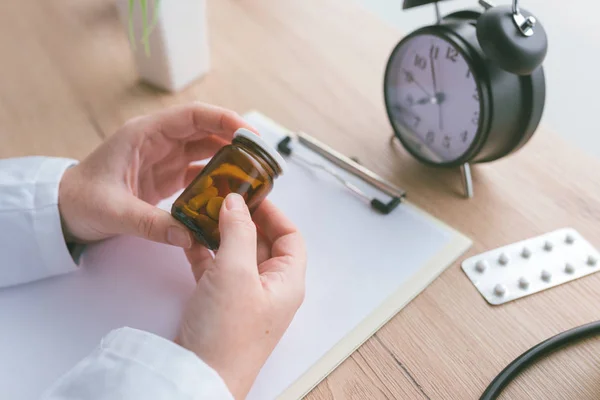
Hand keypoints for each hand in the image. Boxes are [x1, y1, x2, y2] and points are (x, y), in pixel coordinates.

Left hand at [58, 103, 253, 247]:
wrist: (63, 210)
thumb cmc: (80, 200)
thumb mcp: (114, 212)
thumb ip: (151, 223)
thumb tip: (190, 236)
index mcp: (145, 134)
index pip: (192, 116)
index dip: (223, 120)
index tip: (249, 133)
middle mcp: (159, 141)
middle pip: (206, 131)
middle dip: (236, 140)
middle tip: (262, 157)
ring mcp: (165, 158)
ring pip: (206, 150)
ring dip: (230, 159)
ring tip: (255, 174)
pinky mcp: (168, 176)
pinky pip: (199, 172)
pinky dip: (217, 179)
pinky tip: (232, 192)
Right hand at [176, 194, 306, 398]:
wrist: (198, 377)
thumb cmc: (226, 333)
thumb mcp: (235, 272)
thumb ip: (237, 231)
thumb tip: (236, 202)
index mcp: (286, 281)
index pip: (290, 237)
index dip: (273, 213)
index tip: (252, 194)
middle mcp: (270, 288)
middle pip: (263, 243)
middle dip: (244, 220)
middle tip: (222, 199)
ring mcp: (245, 298)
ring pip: (238, 255)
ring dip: (222, 234)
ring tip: (203, 213)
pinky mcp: (221, 306)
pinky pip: (217, 271)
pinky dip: (206, 254)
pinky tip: (190, 239)